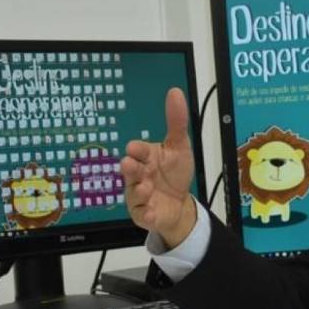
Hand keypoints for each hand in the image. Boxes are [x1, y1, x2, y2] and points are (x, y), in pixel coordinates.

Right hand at [121, 88, 196, 248]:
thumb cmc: (174, 172)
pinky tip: (151, 213)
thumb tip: (175, 92)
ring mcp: (139, 196)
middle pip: (131, 171)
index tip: (135, 148)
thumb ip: (176, 122)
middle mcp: (139, 176)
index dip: (137, 150)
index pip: (138, 151)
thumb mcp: (179, 146)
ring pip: (135, 193)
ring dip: (139, 191)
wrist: (178, 203)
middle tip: (129, 164)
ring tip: (146, 188)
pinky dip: (146, 215)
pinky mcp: (144, 214)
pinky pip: (142, 215)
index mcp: (146, 158)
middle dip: (130, 168)